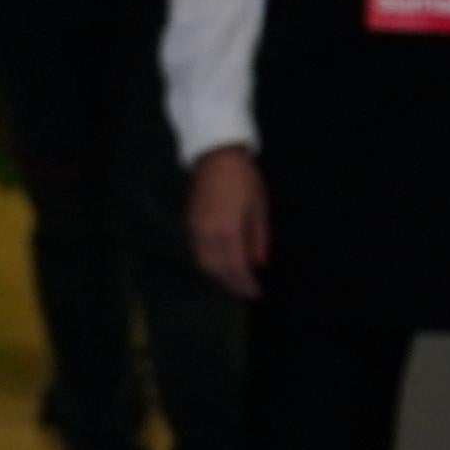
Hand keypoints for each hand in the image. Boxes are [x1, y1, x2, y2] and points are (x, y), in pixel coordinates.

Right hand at [191, 147, 268, 298]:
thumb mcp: (259, 207)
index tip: (256, 293)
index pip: (236, 267)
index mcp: (228, 230)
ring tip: (235, 284)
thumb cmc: (244, 179)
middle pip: (218, 270)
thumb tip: (260, 264)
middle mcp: (208, 234)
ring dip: (219, 278)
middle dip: (232, 285)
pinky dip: (209, 266)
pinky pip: (198, 253)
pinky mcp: (190, 224)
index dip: (245, 283)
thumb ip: (259, 238)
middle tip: (246, 293)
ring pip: (205, 264)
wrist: (216, 157)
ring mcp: (196, 229)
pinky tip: (221, 268)